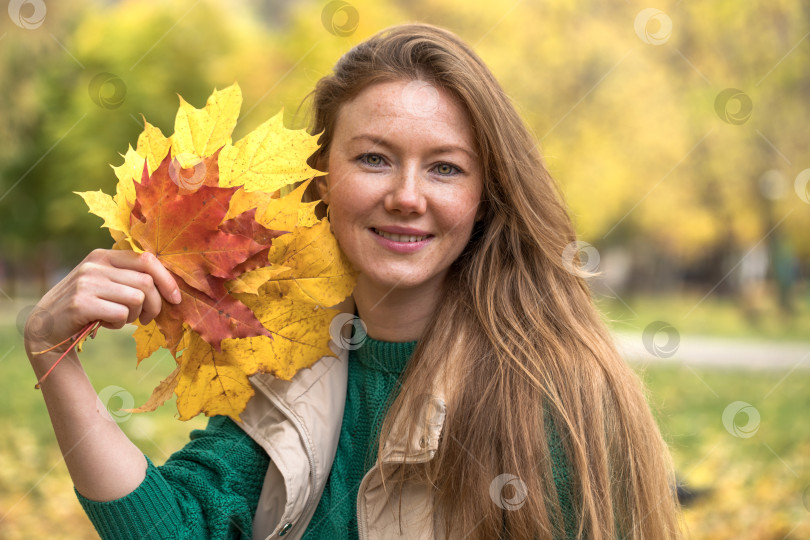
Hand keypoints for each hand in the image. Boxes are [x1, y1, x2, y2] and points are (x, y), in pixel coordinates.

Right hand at [24, 249, 180, 352]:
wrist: (46, 326)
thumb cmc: (88, 305)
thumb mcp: (106, 283)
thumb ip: (131, 277)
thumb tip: (171, 285)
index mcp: (103, 255)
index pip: (147, 260)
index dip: (167, 280)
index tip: (175, 299)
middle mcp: (94, 265)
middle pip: (146, 283)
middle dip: (155, 306)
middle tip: (146, 318)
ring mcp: (86, 283)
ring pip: (137, 299)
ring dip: (135, 316)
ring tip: (121, 319)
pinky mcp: (81, 303)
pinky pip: (121, 314)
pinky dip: (119, 324)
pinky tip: (105, 324)